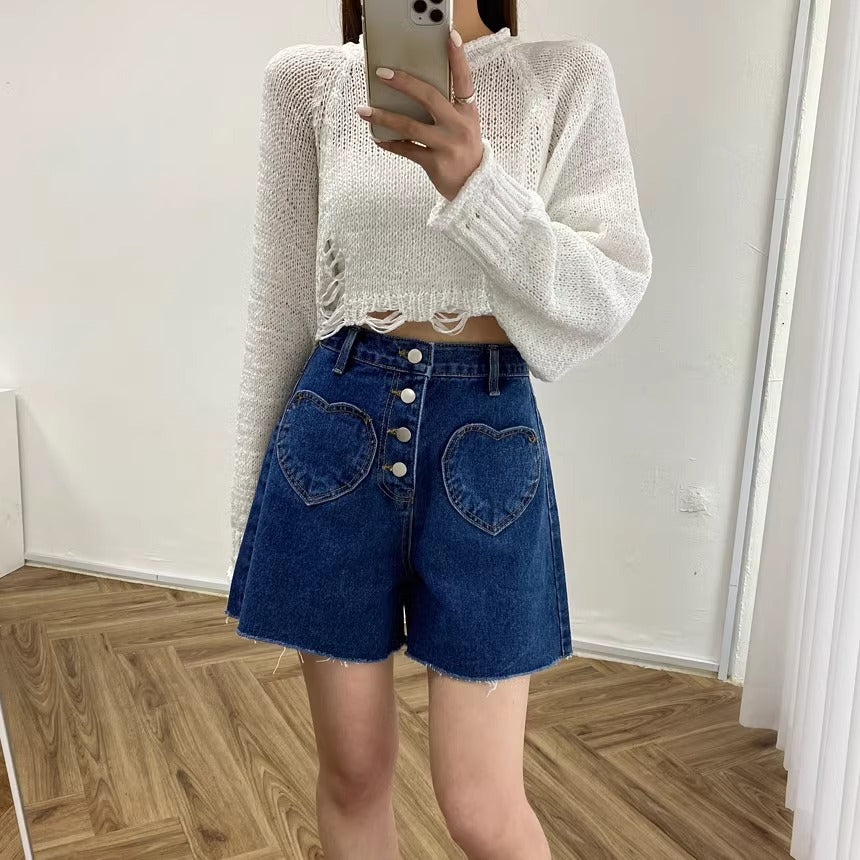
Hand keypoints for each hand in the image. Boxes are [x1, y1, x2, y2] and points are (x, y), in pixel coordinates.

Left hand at [356, 28, 483, 200]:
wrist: (474, 186)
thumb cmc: (464, 150)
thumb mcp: (464, 125)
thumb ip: (447, 108)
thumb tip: (411, 92)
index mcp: (468, 112)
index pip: (464, 80)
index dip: (458, 58)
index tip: (449, 37)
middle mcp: (459, 126)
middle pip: (429, 97)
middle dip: (404, 83)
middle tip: (382, 74)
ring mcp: (447, 145)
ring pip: (410, 126)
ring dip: (384, 117)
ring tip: (364, 110)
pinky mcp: (435, 164)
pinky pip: (406, 150)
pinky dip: (390, 143)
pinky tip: (377, 137)